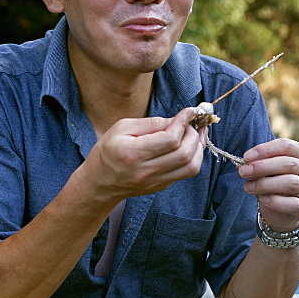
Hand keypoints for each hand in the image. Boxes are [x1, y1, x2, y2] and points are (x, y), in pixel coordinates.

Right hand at [79, 108, 204, 204]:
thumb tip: (175, 119)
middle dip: (194, 134)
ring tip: (197, 133)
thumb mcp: (121, 128)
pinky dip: (193, 157)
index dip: (183, 123)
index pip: (169, 139)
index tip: (189, 111)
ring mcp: (155, 182)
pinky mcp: (162, 186)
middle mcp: (146, 171)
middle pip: (184, 154)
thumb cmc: (107, 151)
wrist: (99, 183)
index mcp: (133, 153)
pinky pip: (186, 173)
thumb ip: (150, 123)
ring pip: (191, 167)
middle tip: (192, 123)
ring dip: (199, 147)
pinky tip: (190, 145)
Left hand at [237, 138, 298, 231]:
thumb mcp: (266, 169)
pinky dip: (275, 201)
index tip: (246, 157)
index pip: (285, 145)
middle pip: (287, 164)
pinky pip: (293, 203)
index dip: (264, 150)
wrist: (282, 209)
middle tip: (243, 172)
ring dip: (265, 184)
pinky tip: (262, 199)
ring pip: (290, 183)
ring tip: (247, 187)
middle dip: (261, 167)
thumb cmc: (273, 181)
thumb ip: (257, 164)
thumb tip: (241, 164)